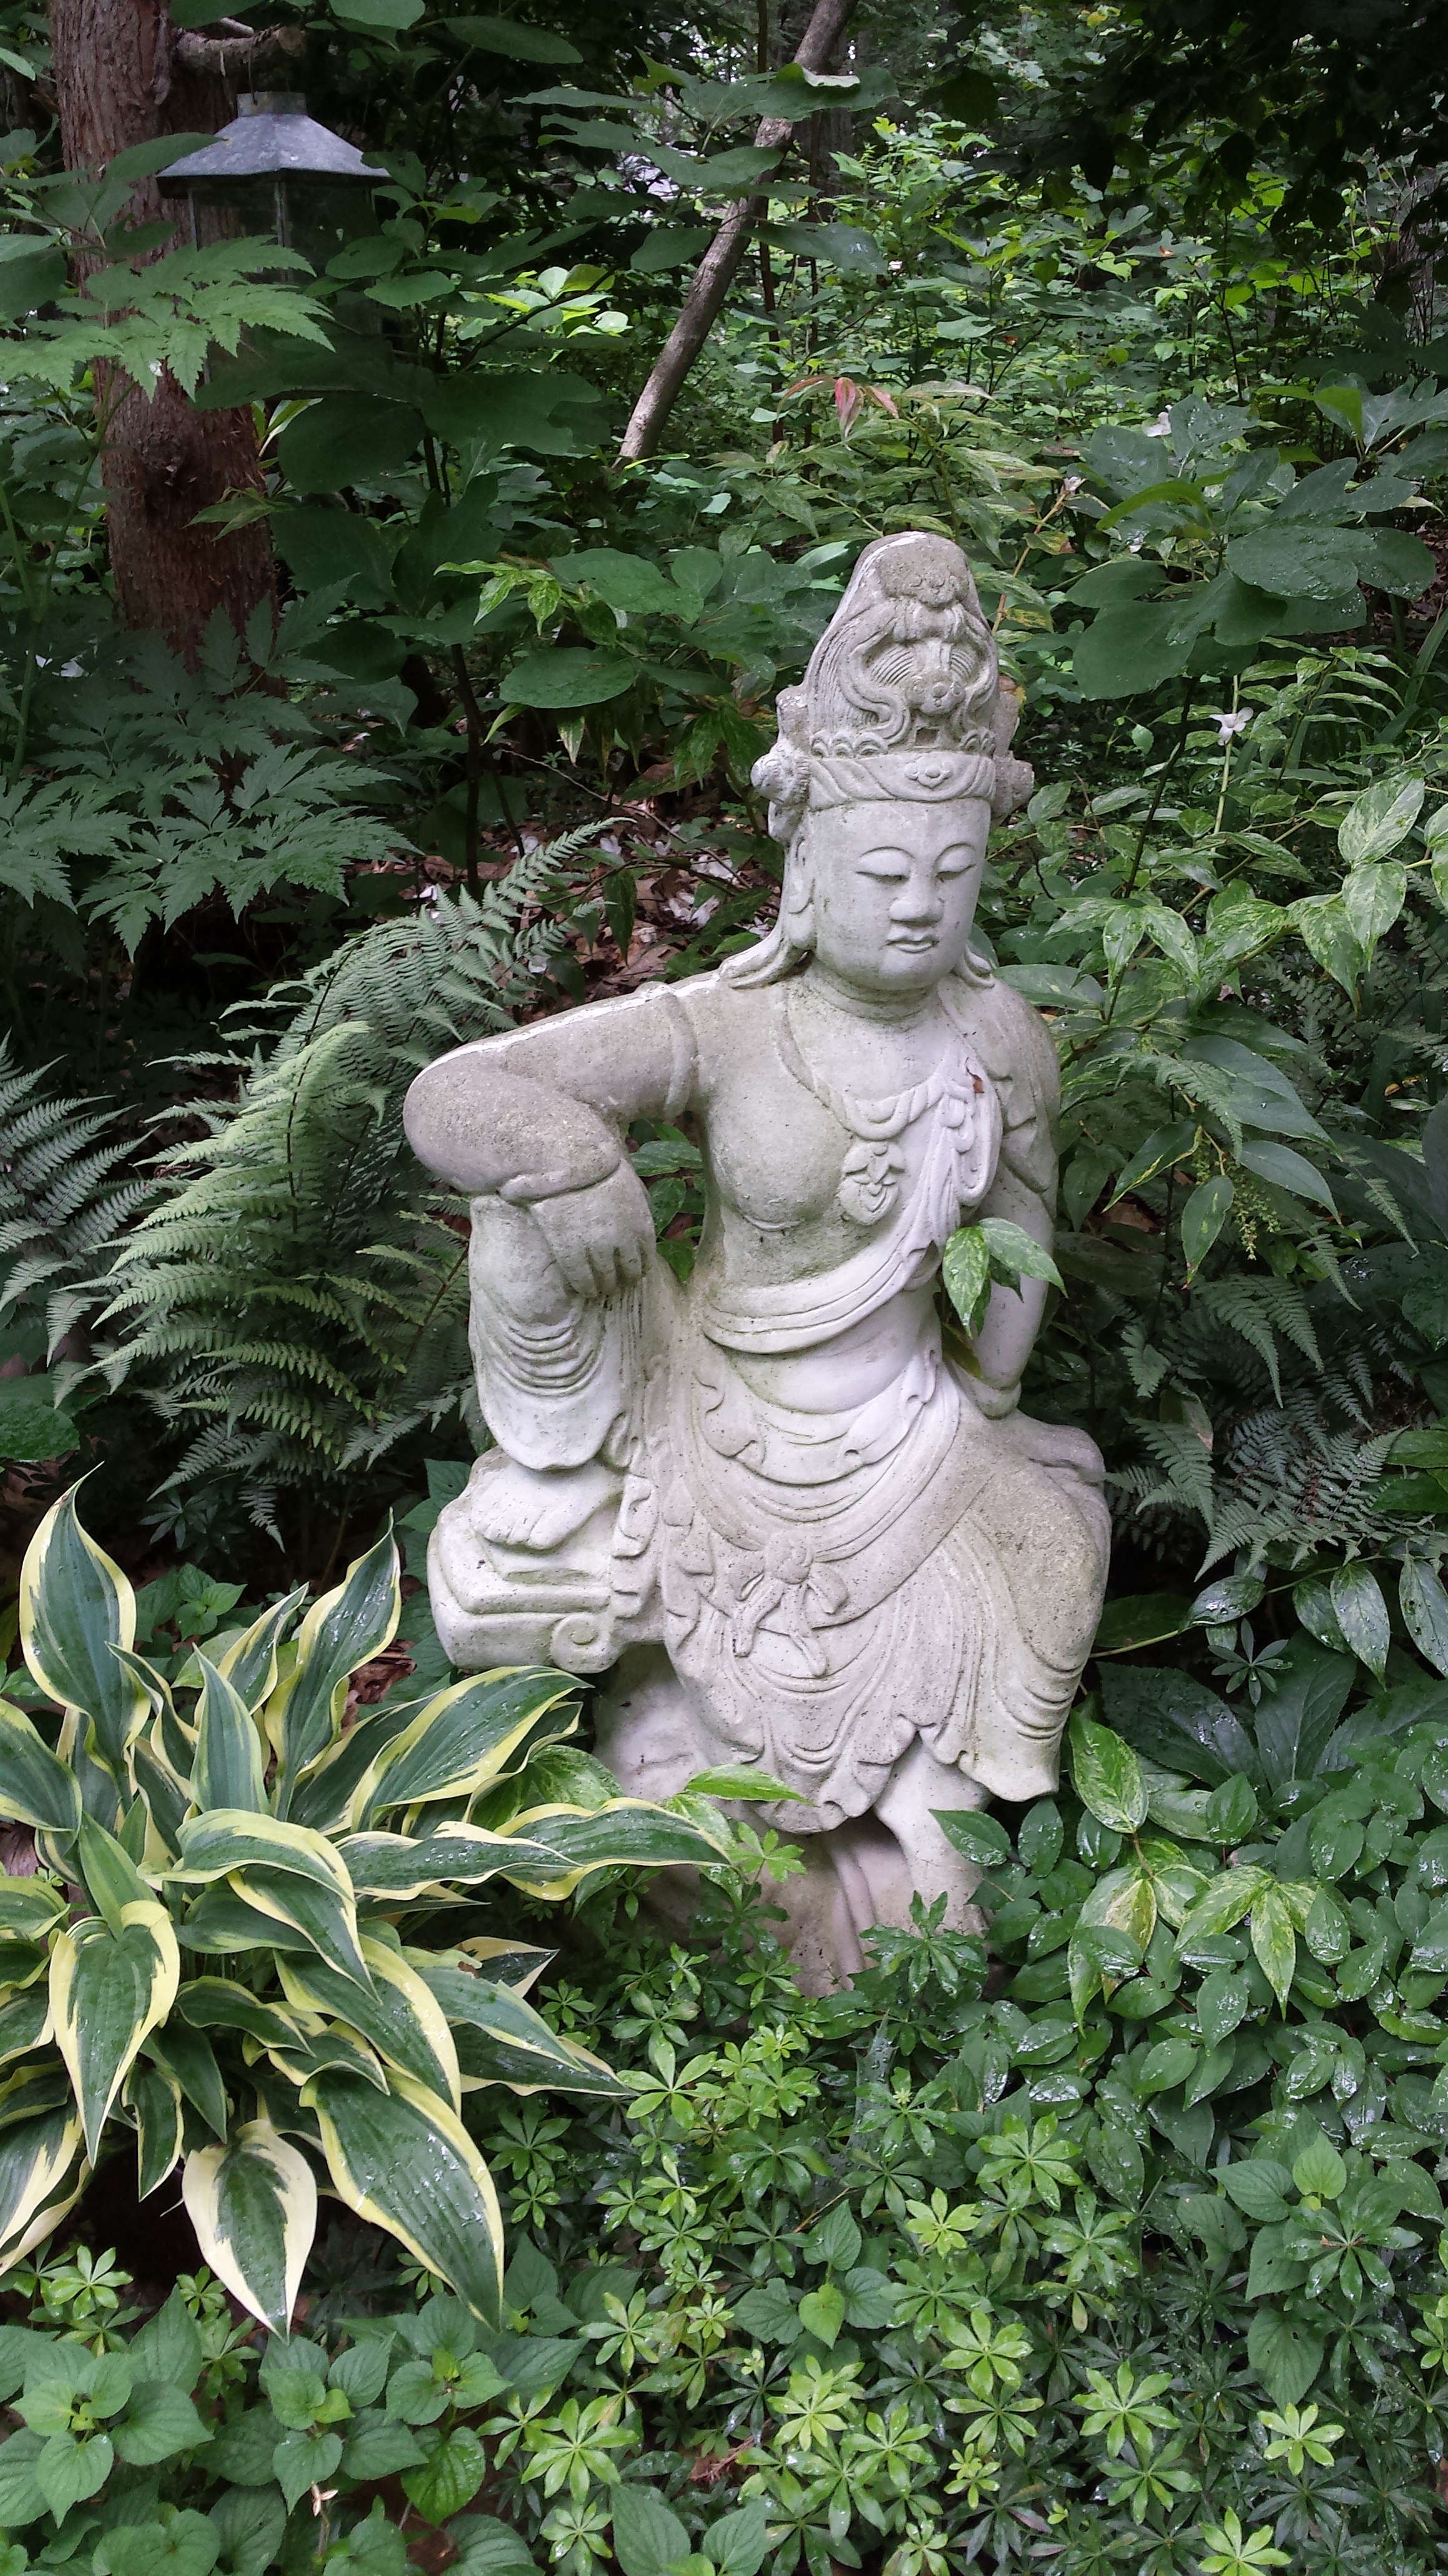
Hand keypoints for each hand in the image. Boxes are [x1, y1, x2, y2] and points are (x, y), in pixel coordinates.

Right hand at [528, 1163, 655, 1299]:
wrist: (570, 1163)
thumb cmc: (600, 1166)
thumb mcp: (631, 1182)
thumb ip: (639, 1201)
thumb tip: (643, 1207)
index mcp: (642, 1226)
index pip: (646, 1260)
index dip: (638, 1269)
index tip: (632, 1273)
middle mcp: (624, 1243)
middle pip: (628, 1274)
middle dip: (622, 1280)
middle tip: (615, 1283)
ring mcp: (597, 1250)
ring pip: (605, 1280)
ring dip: (603, 1287)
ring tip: (598, 1289)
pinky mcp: (571, 1252)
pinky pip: (581, 1279)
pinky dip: (584, 1287)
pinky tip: (583, 1289)